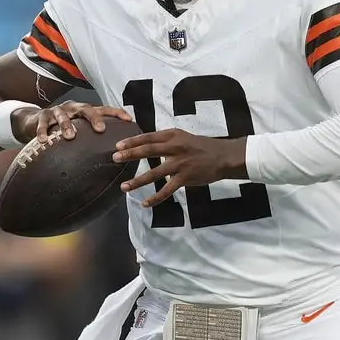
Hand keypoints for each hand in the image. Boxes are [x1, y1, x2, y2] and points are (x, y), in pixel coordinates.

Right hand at [14, 102, 132, 143]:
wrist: (33, 121)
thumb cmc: (62, 128)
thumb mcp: (78, 129)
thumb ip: (92, 138)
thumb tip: (113, 155)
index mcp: (84, 111)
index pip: (104, 109)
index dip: (117, 113)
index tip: (129, 120)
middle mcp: (72, 108)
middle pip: (85, 109)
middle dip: (94, 118)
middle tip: (101, 129)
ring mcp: (57, 111)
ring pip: (63, 116)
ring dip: (67, 125)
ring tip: (70, 136)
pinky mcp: (41, 116)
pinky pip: (42, 123)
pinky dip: (42, 132)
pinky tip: (43, 140)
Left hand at [114, 129, 246, 206]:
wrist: (224, 157)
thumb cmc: (204, 146)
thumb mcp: (184, 137)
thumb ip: (167, 141)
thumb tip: (147, 145)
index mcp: (174, 136)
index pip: (149, 137)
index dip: (133, 141)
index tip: (118, 145)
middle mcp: (175, 148)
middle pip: (148, 151)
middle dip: (130, 155)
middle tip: (114, 158)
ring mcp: (180, 164)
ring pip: (154, 173)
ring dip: (137, 181)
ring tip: (123, 186)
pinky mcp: (185, 178)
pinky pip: (167, 190)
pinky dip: (155, 198)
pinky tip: (145, 203)